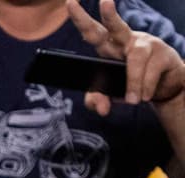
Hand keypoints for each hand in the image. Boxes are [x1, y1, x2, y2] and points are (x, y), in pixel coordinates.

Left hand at [67, 0, 184, 114]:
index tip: (70, 2)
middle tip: (105, 1)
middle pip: (114, 27)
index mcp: (110, 47)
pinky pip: (151, 70)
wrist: (165, 87)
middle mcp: (126, 41)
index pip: (92, 31)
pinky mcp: (164, 54)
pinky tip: (144, 96)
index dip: (81, 18)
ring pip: (136, 58)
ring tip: (134, 100)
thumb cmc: (133, 84)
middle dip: (108, 14)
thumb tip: (100, 109)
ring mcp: (147, 44)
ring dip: (133, 81)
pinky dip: (145, 87)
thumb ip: (99, 99)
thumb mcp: (112, 94)